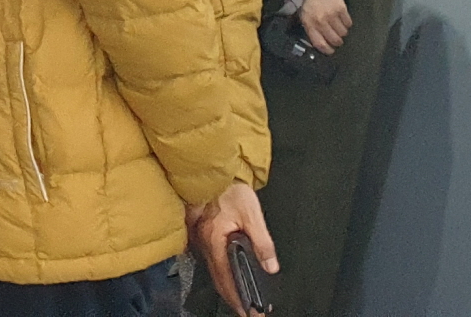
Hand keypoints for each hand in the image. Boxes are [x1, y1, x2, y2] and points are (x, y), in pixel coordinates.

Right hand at [186, 181, 277, 312]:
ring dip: (226, 286)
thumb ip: (262, 242)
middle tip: (246, 311)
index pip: (226, 277)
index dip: (237, 297)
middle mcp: (203, 241)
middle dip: (232, 297)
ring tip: (240, 298)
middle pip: (217, 278)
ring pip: (212, 269)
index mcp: (215, 239)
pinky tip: (227, 275)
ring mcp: (199, 237)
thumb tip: (270, 265)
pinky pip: (209, 259)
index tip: (248, 311)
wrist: (209, 168)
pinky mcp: (199, 232)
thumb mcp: (252, 214)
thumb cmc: (228, 187)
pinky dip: (220, 272)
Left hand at [297, 0, 351, 53]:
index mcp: (309, 23)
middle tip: (336, 39)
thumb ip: (306, 25)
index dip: (327, 50)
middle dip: (336, 42)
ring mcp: (332, 16)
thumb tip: (311, 35)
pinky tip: (343, 21)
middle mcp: (321, 22)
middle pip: (334, 40)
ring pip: (343, 33)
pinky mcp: (341, 9)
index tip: (330, 51)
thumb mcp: (299, 13)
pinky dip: (347, 24)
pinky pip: (348, 22)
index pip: (320, 44)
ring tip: (339, 29)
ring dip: (342, 32)